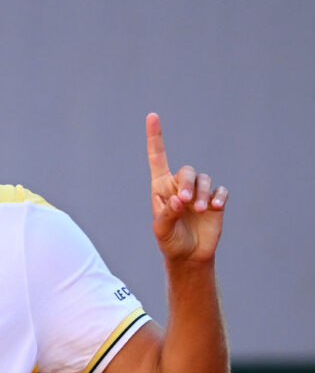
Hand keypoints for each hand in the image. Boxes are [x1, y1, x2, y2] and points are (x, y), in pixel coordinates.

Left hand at [146, 113, 228, 263]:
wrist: (189, 256)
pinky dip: (219, 196)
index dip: (155, 137)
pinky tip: (215, 208)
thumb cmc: (169, 241)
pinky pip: (220, 190)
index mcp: (161, 187)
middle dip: (188, 183)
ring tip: (201, 209)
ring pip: (204, 179)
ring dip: (203, 192)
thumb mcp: (161, 230)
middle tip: (186, 201)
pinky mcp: (215, 201)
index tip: (152, 116)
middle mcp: (180, 186)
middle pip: (187, 171)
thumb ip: (167, 214)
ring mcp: (199, 193)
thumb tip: (179, 200)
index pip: (157, 157)